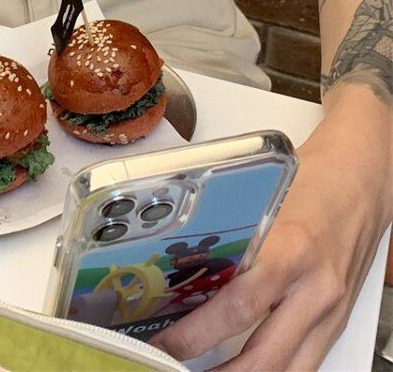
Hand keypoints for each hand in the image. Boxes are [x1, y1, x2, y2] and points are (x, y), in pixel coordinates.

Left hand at [150, 88, 391, 370]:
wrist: (363, 176)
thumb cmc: (312, 178)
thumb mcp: (263, 199)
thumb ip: (231, 235)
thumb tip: (180, 263)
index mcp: (288, 250)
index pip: (237, 307)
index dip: (196, 335)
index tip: (165, 344)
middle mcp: (314, 288)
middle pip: (263, 354)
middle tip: (175, 366)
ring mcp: (331, 309)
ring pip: (289, 369)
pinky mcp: (339, 318)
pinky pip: (307, 361)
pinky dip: (276, 369)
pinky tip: (247, 366)